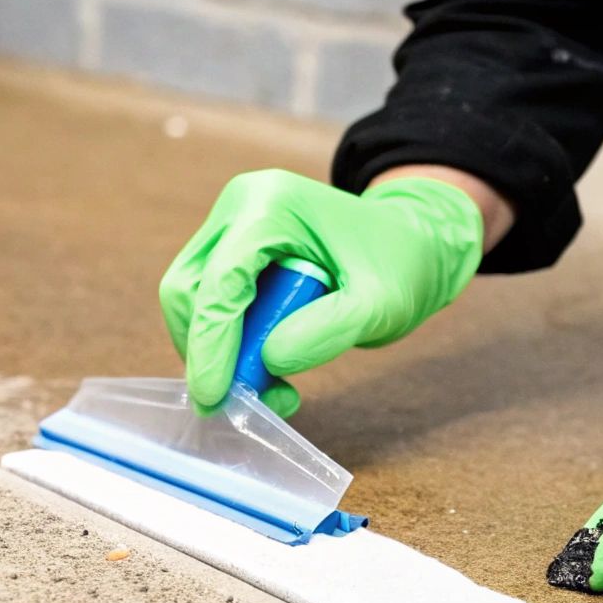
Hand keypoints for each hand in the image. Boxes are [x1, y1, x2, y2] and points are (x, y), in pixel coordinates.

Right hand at [159, 170, 483, 415]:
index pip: (221, 281)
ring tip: (274, 384)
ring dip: (218, 350)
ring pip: (192, 298)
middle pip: (191, 289)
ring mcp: (232, 223)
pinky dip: (228, 341)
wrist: (411, 241)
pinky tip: (270, 364)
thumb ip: (328, 330)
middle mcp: (241, 204)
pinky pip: (210, 300)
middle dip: (210, 350)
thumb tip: (268, 358)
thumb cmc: (401, 266)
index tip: (214, 397)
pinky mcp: (233, 246)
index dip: (210, 344)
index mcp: (272, 205)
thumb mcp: (381, 305)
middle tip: (253, 398)